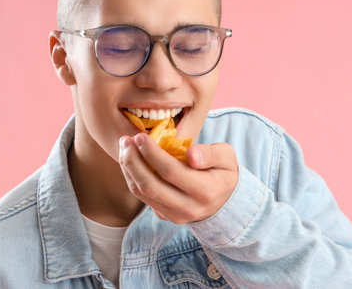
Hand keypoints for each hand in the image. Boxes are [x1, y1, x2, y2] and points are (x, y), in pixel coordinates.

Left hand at [119, 133, 238, 223]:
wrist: (224, 201)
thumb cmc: (222, 172)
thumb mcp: (226, 157)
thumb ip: (210, 153)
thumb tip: (191, 154)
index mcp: (205, 191)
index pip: (171, 172)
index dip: (152, 153)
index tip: (140, 136)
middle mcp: (188, 208)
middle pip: (151, 185)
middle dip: (133, 161)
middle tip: (125, 140)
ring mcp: (174, 215)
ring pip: (142, 193)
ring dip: (128, 168)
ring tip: (124, 147)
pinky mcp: (164, 215)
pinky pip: (142, 197)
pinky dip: (132, 177)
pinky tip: (130, 160)